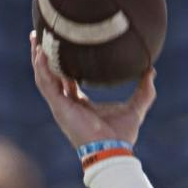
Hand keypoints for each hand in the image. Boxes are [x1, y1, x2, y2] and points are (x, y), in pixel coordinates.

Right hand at [29, 32, 155, 151]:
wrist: (113, 151)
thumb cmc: (121, 136)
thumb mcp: (135, 108)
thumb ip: (144, 91)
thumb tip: (152, 72)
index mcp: (80, 104)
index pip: (67, 80)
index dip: (63, 64)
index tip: (62, 45)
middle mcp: (67, 104)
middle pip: (50, 76)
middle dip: (43, 56)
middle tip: (40, 36)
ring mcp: (61, 106)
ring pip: (43, 77)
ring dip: (38, 58)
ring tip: (35, 38)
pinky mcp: (59, 108)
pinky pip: (46, 84)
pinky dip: (42, 68)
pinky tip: (40, 52)